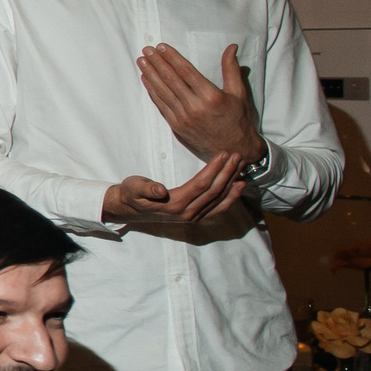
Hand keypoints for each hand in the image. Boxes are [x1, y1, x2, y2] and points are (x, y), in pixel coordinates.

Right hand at [101, 151, 245, 223]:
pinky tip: (240, 186)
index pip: (201, 185)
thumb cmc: (131, 193)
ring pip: (219, 199)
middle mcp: (187, 213)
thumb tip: (160, 191)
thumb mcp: (133, 187)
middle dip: (228, 172)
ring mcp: (193, 216)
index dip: (214, 169)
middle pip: (214, 191)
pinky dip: (231, 197)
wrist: (129, 209)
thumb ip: (146, 188)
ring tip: (242, 165)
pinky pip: (218, 208)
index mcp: (174, 204)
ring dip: (232, 181)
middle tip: (237, 155)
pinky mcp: (196, 216)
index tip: (224, 154)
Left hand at [137, 44, 263, 168]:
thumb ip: (231, 69)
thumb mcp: (238, 93)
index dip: (172, 58)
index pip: (186, 72)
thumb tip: (231, 46)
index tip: (161, 47)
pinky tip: (146, 80)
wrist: (232, 147)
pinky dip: (152, 92)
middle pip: (171, 80)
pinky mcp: (177, 126)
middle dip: (157, 63)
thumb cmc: (237, 119)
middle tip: (146, 50)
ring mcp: (184, 118)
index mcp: (211, 96)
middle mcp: (195, 107)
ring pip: (163, 92)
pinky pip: (161, 105)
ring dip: (150, 75)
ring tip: (142, 61)